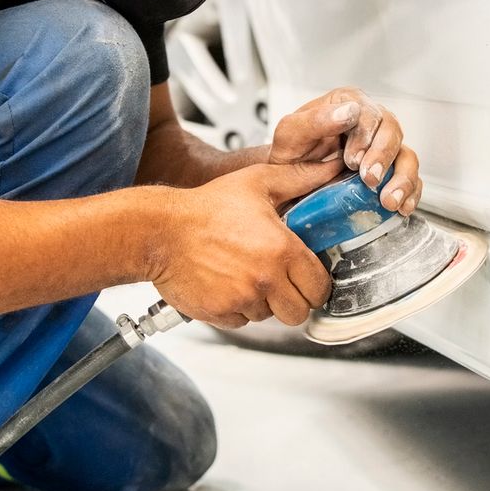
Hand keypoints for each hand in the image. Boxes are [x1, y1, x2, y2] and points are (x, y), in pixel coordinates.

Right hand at [150, 161, 339, 327]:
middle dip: (293, 299)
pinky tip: (227, 285)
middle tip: (280, 282)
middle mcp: (265, 279)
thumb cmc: (205, 207)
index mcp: (281, 250)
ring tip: (247, 276)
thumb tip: (330, 168)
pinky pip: (241, 322)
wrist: (159, 231)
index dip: (316, 284)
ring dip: (264, 303)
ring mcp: (242, 299)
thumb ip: (299, 178)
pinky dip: (237, 309)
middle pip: (299, 312)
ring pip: (269, 317)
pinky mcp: (220, 313)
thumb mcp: (257, 182)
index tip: (308, 278)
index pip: (319, 287)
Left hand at [267, 87, 424, 216]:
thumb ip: (316, 120)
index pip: (368, 112)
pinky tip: (401, 208)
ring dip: (402, 179)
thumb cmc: (290, 154)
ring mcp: (383, 149)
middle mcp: (371, 123)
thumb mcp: (291, 135)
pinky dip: (410, 195)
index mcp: (348, 104)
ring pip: (406, 156)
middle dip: (383, 157)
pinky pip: (412, 181)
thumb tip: (349, 111)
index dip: (365, 136)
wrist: (289, 182)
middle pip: (392, 132)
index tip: (352, 160)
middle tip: (369, 179)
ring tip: (388, 200)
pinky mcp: (390, 174)